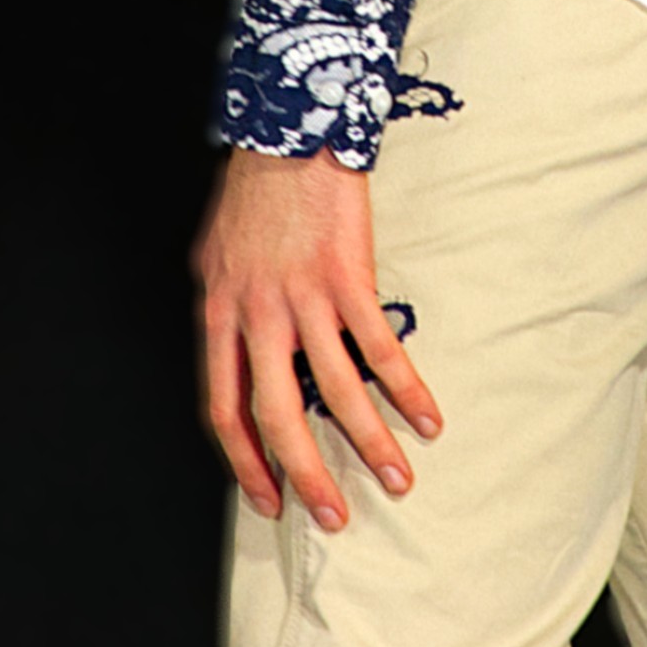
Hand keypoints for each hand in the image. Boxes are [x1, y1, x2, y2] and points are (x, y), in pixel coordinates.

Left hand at [192, 147, 442, 532]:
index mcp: (219, 314)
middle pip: (275, 415)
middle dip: (307, 474)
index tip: (271, 501)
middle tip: (335, 514)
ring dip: (368, 441)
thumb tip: (239, 353)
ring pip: (333, 390)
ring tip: (397, 479)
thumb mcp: (218, 257)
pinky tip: (427, 417)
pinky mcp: (347, 278)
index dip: (247, 461)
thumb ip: (229, 312)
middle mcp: (255, 314)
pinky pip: (378, 348)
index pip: (224, 408)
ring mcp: (301, 297)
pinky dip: (405, 388)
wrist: (288, 132)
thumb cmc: (253, 193)